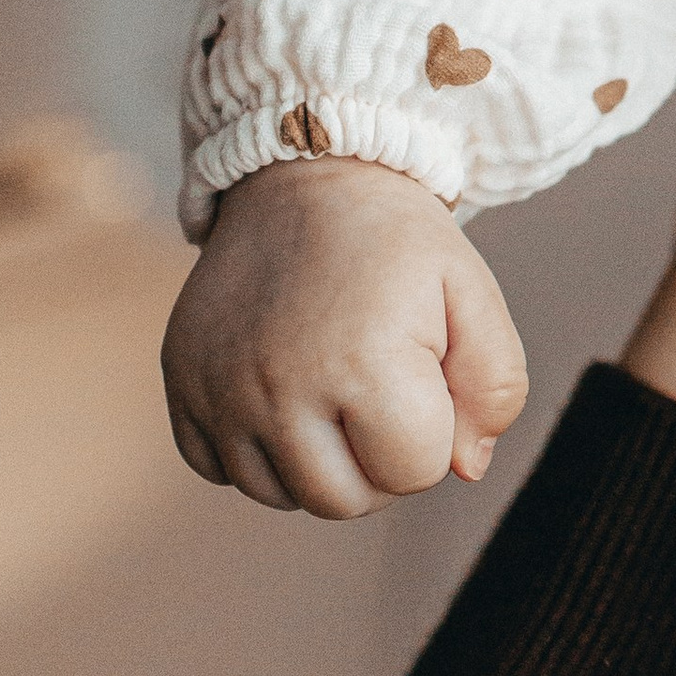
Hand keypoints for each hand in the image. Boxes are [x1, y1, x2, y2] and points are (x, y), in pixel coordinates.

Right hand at [163, 158, 528, 515]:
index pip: (414, 474)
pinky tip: (282, 393)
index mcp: (362, 366)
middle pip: (344, 500)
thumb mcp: (472, 293)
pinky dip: (255, 450)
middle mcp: (278, 389)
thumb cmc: (396, 241)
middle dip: (380, 463)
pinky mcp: (181, 382)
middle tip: (386, 396)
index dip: (435, 435)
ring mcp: (219, 390)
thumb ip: (494, 387)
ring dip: (318, 461)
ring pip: (281, 494)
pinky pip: (218, 469)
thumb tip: (465, 468)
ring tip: (335, 390)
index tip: (426, 378)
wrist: (304, 175)